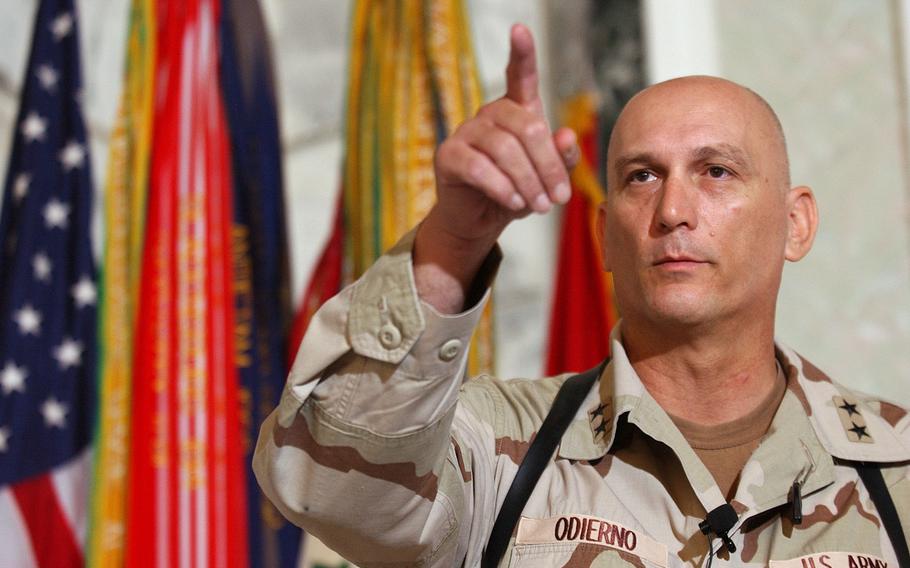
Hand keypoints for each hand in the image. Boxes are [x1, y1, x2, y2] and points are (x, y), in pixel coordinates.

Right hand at [414, 24, 579, 312]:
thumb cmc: (516, 192)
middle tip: (558, 198)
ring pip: (504, 149)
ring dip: (528, 182)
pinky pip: (479, 167)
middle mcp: (489, 114)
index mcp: (516, 110)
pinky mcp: (448, 156)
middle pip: (526, 128)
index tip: (520, 29)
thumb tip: (566, 136)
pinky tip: (514, 204)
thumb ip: (561, 159)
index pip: (520, 75)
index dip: (521, 52)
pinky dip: (502, 188)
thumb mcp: (546, 179)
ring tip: (539, 206)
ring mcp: (466, 133)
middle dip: (548, 166)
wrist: (480, 221)